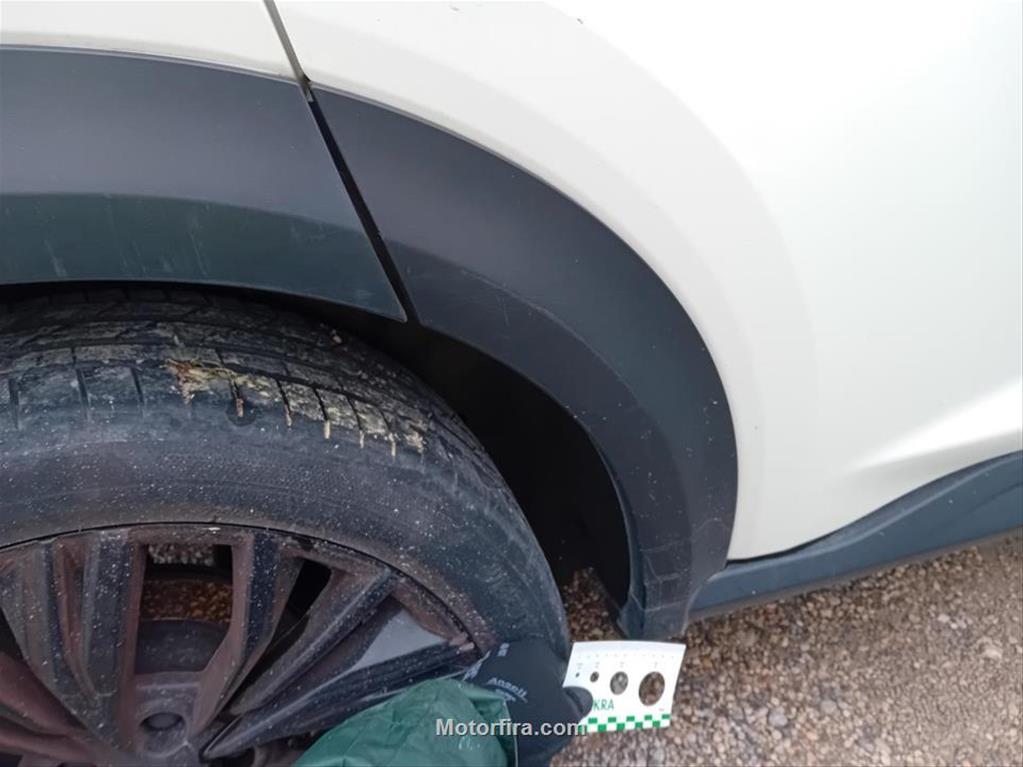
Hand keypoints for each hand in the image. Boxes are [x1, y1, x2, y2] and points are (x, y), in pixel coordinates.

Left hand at [463, 638, 592, 765]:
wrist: (486, 729)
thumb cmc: (532, 717)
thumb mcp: (569, 715)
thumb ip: (579, 702)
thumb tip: (581, 697)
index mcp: (539, 650)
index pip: (559, 669)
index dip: (563, 691)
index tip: (562, 708)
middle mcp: (512, 650)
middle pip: (534, 674)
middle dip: (539, 693)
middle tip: (542, 718)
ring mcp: (489, 664)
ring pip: (513, 683)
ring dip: (518, 698)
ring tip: (522, 723)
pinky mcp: (471, 681)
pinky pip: (495, 692)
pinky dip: (500, 703)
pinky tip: (504, 721)